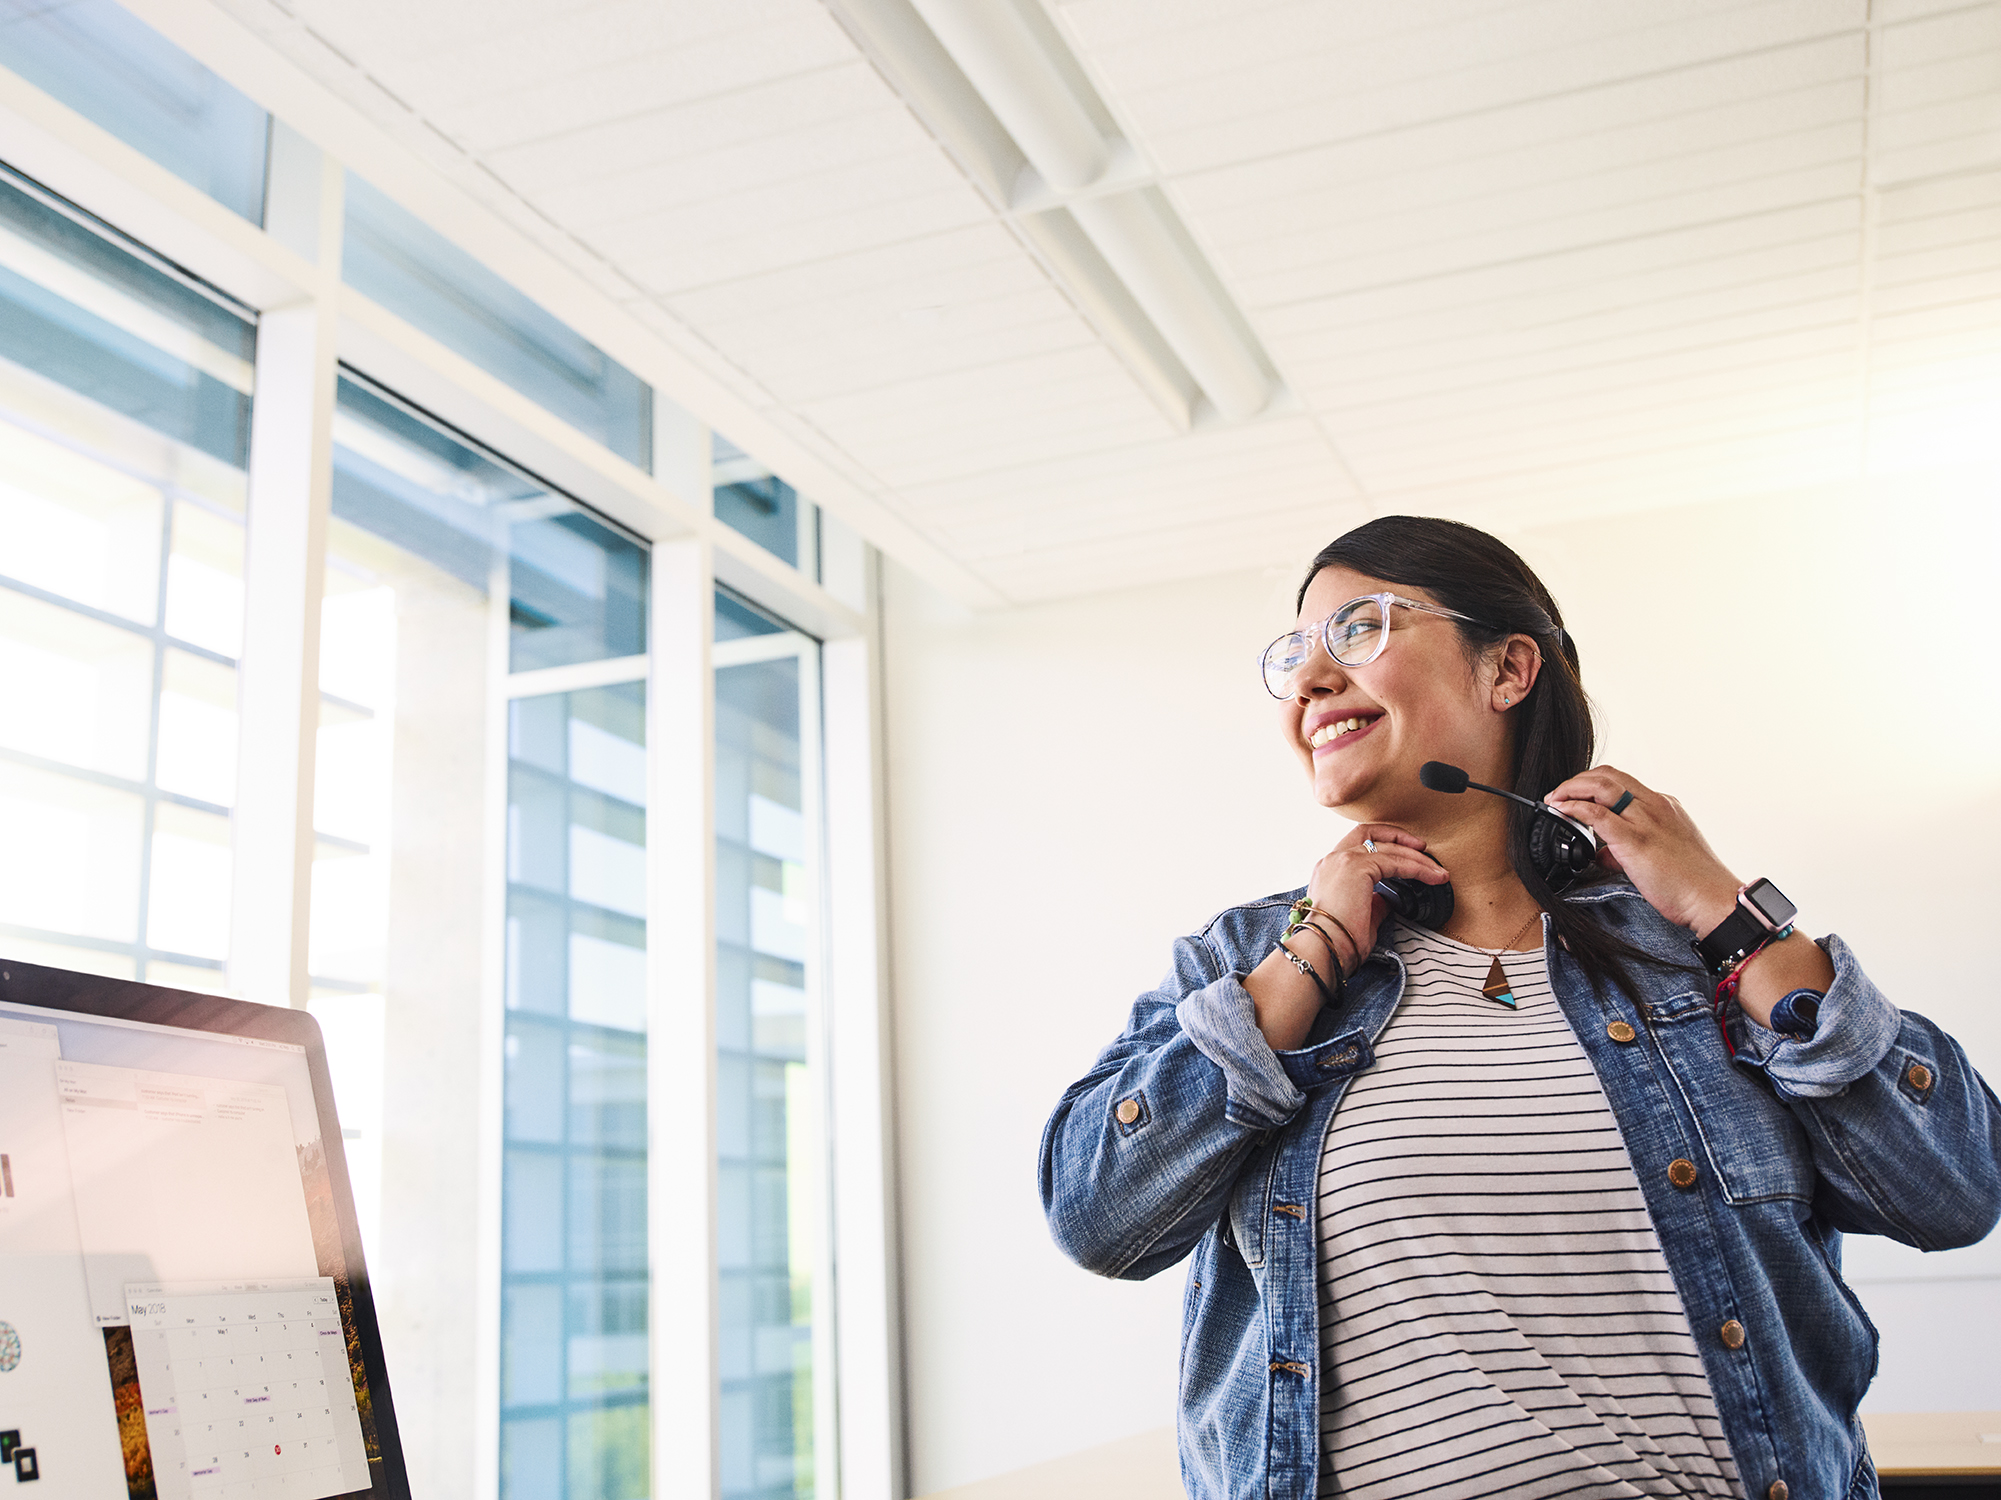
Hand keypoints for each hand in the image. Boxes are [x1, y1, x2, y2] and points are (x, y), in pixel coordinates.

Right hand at [1299, 823, 1448, 974]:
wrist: (1324, 948)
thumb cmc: (1337, 940)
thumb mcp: (1360, 916)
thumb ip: (1374, 902)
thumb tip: (1388, 899)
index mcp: (1329, 869)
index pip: (1359, 844)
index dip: (1385, 845)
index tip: (1407, 854)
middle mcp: (1333, 859)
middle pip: (1370, 832)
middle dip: (1399, 837)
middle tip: (1422, 848)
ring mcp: (1344, 860)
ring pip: (1387, 847)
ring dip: (1415, 856)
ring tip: (1435, 869)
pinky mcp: (1358, 867)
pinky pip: (1395, 861)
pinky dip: (1416, 867)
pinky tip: (1432, 876)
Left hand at [1543, 766, 1738, 934]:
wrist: (1712, 898)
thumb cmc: (1692, 882)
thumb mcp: (1662, 854)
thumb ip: (1629, 849)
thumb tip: (1602, 854)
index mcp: (1664, 806)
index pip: (1622, 781)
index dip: (1592, 783)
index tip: (1575, 794)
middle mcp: (1655, 805)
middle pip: (1608, 775)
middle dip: (1577, 780)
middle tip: (1559, 794)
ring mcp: (1646, 820)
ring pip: (1601, 785)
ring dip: (1571, 788)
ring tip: (1555, 799)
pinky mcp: (1635, 839)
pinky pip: (1596, 814)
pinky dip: (1573, 807)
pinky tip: (1561, 811)